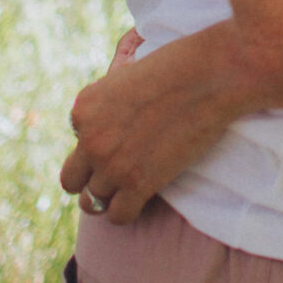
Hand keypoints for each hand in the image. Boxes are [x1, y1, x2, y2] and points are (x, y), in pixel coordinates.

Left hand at [60, 21, 256, 224]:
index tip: (127, 134)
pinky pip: (117, 215)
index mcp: (83, 109)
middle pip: (71, 180)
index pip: (77, 140)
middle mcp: (90, 139)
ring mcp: (111, 164)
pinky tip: (144, 196)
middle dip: (91, 177)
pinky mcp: (136, 183)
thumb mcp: (127, 75)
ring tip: (131, 187)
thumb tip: (112, 122)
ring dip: (110, 197)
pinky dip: (128, 210)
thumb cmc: (177, 66)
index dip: (101, 140)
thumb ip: (109, 102)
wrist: (210, 75)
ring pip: (90, 203)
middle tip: (118, 170)